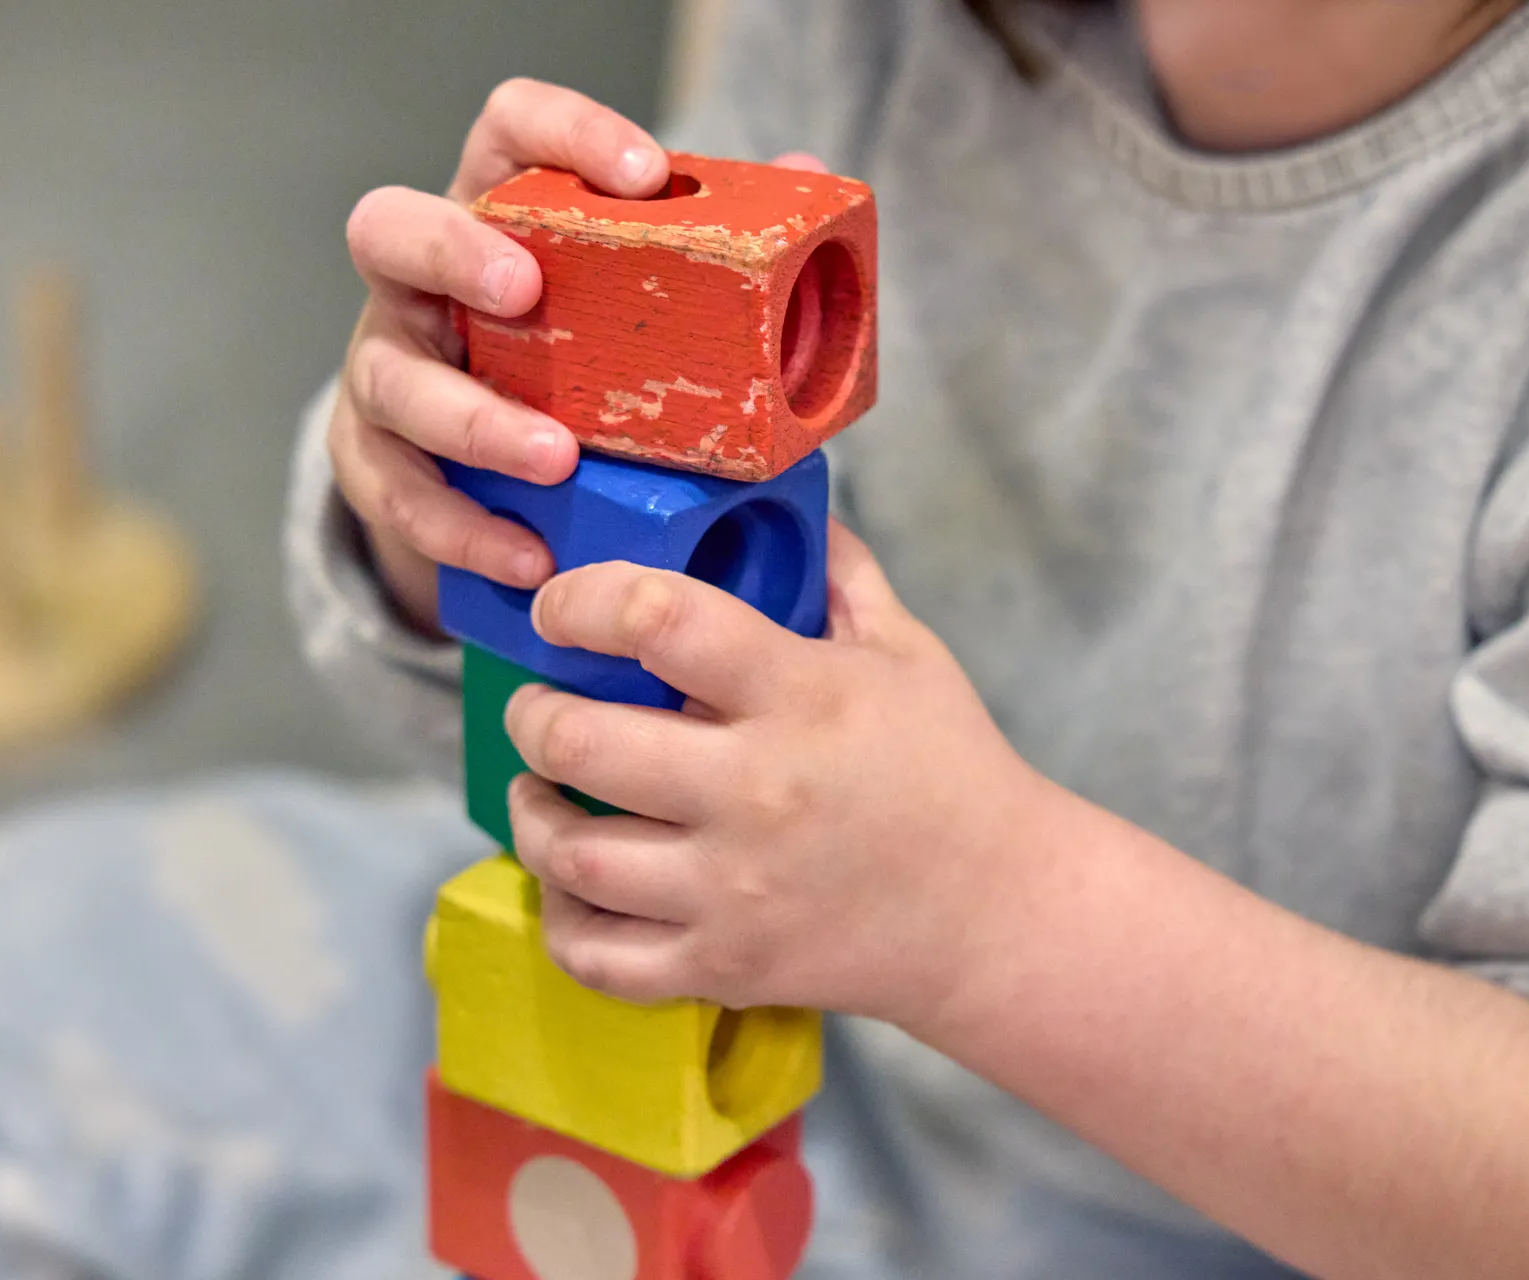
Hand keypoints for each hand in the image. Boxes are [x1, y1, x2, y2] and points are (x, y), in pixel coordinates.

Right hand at [330, 79, 668, 631]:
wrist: (488, 480)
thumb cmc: (577, 371)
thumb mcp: (636, 309)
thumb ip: (713, 249)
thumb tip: (802, 176)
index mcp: (495, 218)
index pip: (508, 131)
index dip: (564, 132)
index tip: (646, 175)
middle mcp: (421, 284)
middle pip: (389, 229)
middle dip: (452, 252)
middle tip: (525, 291)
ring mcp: (386, 370)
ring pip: (391, 378)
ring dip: (473, 420)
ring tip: (556, 460)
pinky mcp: (372, 460)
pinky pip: (399, 493)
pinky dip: (464, 529)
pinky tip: (529, 556)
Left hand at [503, 521, 1057, 1026]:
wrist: (998, 912)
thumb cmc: (948, 769)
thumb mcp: (909, 650)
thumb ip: (837, 573)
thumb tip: (780, 502)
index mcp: (800, 694)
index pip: (660, 620)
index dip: (582, 601)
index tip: (559, 607)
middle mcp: (757, 792)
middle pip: (580, 742)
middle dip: (531, 714)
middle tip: (536, 705)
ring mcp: (734, 890)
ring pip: (573, 854)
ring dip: (530, 814)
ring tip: (536, 789)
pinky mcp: (724, 967)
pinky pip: (599, 955)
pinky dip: (562, 919)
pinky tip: (571, 884)